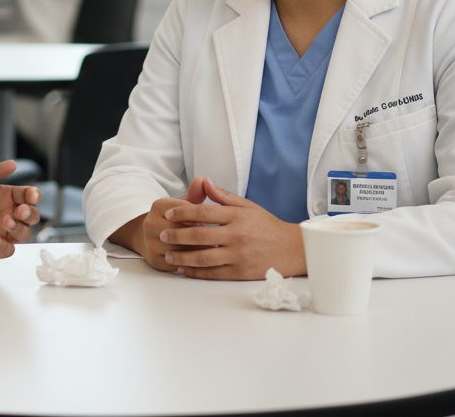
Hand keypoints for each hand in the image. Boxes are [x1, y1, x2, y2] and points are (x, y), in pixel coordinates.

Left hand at [0, 160, 40, 260]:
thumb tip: (12, 164)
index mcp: (4, 196)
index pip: (27, 195)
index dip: (33, 195)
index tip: (31, 196)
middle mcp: (6, 214)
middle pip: (31, 216)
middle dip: (31, 214)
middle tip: (20, 212)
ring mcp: (1, 232)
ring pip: (23, 234)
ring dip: (19, 229)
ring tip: (5, 223)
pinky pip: (8, 250)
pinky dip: (5, 246)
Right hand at [116, 177, 207, 272]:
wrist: (147, 237)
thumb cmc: (171, 219)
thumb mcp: (182, 204)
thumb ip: (195, 194)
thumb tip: (203, 179)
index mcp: (158, 206)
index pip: (185, 210)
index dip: (202, 217)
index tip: (216, 221)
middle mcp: (150, 223)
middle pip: (182, 230)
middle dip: (202, 235)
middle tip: (220, 238)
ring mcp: (150, 243)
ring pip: (180, 248)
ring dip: (200, 250)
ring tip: (216, 250)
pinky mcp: (155, 260)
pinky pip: (178, 263)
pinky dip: (192, 263)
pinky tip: (205, 261)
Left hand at [159, 177, 305, 279]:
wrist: (293, 249)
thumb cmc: (268, 226)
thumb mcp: (248, 206)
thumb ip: (223, 196)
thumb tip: (203, 181)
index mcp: (237, 216)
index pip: (204, 211)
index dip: (183, 212)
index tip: (168, 214)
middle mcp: (237, 234)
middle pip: (199, 234)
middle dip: (176, 235)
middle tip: (161, 235)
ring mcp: (239, 255)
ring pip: (203, 257)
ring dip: (182, 257)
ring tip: (167, 256)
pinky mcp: (241, 272)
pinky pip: (213, 273)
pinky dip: (196, 272)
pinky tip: (183, 270)